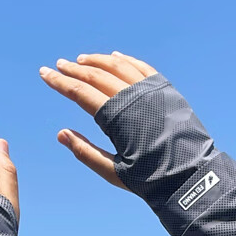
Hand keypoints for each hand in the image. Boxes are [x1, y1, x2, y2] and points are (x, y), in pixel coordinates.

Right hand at [38, 51, 158, 189]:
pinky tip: (115, 58)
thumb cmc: (150, 178)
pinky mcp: (165, 90)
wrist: (190, 174)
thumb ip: (86, 152)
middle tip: (59, 65)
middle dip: (74, 69)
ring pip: (118, 66)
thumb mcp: (113, 171)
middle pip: (96, 75)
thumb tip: (61, 134)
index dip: (60, 82)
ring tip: (82, 60)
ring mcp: (149, 91)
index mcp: (115, 118)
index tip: (44, 73)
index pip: (80, 92)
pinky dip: (125, 61)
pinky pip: (141, 68)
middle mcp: (131, 98)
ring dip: (97, 61)